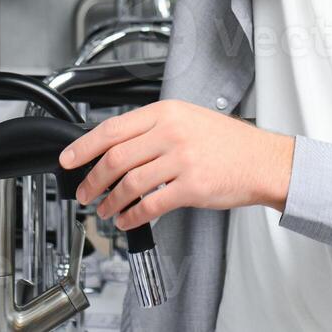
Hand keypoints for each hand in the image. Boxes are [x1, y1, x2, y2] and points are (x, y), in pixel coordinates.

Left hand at [61, 100, 295, 230]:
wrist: (264, 160)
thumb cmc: (229, 142)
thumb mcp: (189, 119)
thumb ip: (155, 128)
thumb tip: (116, 147)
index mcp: (167, 111)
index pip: (113, 129)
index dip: (83, 146)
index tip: (68, 160)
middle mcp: (172, 132)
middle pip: (116, 158)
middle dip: (92, 180)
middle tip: (84, 192)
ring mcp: (182, 159)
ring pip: (130, 183)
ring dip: (111, 201)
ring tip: (105, 209)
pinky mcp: (192, 186)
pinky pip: (151, 205)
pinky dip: (133, 215)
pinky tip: (128, 219)